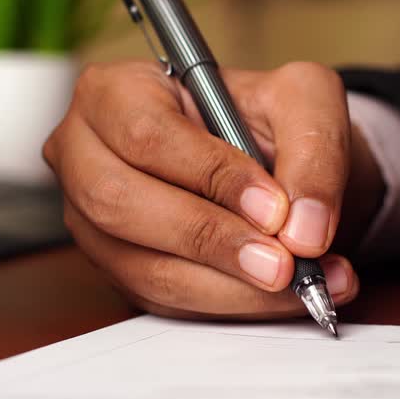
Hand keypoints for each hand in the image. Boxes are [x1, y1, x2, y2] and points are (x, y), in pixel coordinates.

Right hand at [45, 60, 385, 319]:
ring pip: (146, 269)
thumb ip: (313, 150)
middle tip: (284, 263)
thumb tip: (304, 230)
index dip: (211, 177)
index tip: (275, 209)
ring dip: (234, 288)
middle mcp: (85, 157)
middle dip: (212, 241)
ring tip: (309, 283)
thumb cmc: (272, 118)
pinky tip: (290, 297)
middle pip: (123, 206)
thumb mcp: (306, 100)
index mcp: (114, 92)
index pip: (146, 136)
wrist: (276, 162)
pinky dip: (236, 305)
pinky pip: (168, 304)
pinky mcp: (122, 273)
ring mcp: (94, 223)